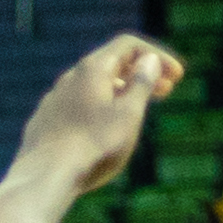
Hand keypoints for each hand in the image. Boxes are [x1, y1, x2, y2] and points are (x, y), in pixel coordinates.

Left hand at [14, 37, 182, 198]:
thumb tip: (149, 61)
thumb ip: (141, 84)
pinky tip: (103, 130)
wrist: (45, 177)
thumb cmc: (93, 147)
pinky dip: (98, 110)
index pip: (129, 45)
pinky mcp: (45, 122)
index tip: (177, 76)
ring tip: (137, 110)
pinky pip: (77, 107)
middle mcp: (70, 78)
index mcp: (93, 69)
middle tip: (166, 90)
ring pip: (92, 88)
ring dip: (119, 93)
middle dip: (141, 74)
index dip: (157, 56)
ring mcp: (55, 100)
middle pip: (110, 65)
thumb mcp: (129, 115)